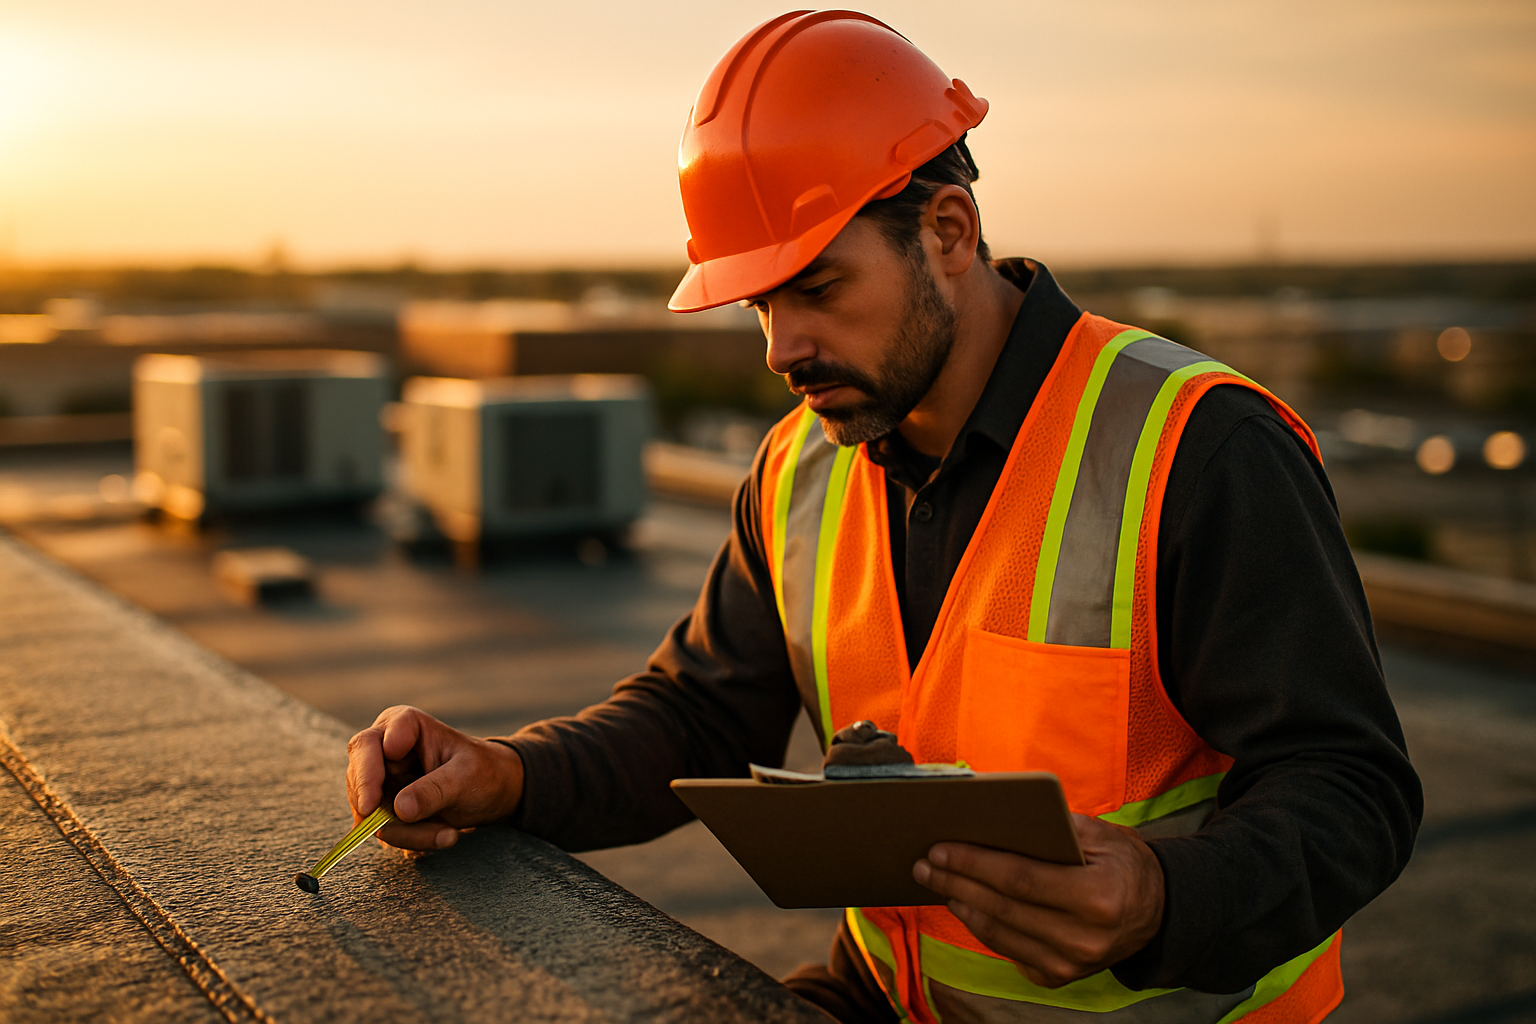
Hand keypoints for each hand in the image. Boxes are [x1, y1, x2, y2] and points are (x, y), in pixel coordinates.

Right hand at [346, 705, 524, 851]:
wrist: (494, 791)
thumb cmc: (483, 771)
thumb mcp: (466, 776)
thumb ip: (434, 790)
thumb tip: (399, 809)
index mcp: (404, 725)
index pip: (369, 744)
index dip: (367, 772)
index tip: (372, 803)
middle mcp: (384, 750)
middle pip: (360, 782)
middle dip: (384, 813)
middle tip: (402, 830)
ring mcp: (381, 781)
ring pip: (370, 814)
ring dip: (406, 832)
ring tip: (448, 835)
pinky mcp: (384, 809)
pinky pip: (383, 830)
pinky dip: (412, 839)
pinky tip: (443, 836)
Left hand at [913, 814, 1163, 987]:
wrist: (1158, 913)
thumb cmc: (1123, 863)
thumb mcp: (1100, 835)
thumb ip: (1053, 827)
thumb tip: (990, 819)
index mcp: (1097, 897)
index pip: (1020, 879)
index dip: (974, 863)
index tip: (939, 848)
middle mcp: (1084, 938)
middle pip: (1002, 908)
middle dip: (956, 882)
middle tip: (923, 864)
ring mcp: (1071, 965)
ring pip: (1000, 934)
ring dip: (963, 905)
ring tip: (937, 880)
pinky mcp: (1059, 977)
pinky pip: (1008, 950)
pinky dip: (982, 926)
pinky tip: (965, 903)